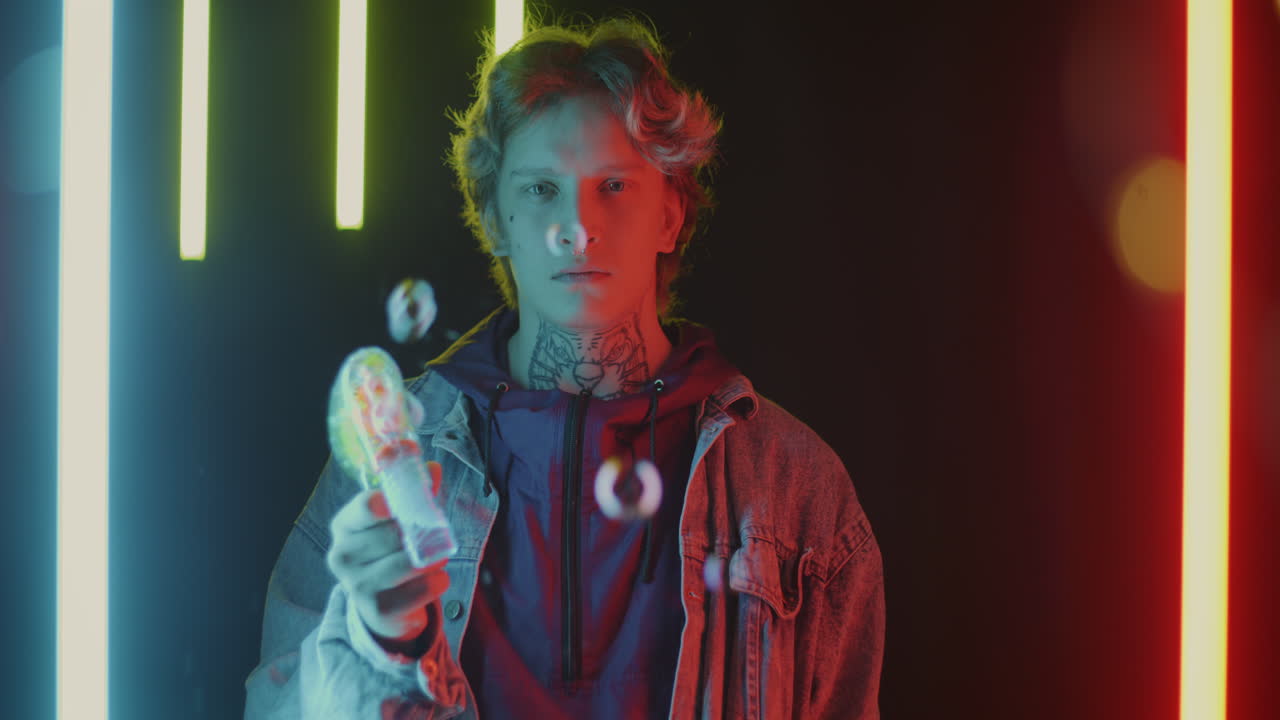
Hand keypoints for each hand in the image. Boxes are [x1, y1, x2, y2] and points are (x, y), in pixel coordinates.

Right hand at [327, 460, 450, 647]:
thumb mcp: (399, 520)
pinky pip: (420, 590)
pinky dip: (436, 582)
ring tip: (435, 559)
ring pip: (408, 562)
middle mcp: (342, 554)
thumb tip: (433, 468)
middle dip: (421, 534)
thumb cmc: (391, 552)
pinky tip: (435, 579)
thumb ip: (416, 492)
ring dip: (432, 559)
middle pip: (393, 534)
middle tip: (432, 538)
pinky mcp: (376, 610)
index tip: (412, 500)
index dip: (392, 499)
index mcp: (345, 525)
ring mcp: (356, 585)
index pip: (366, 505)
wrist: (385, 605)